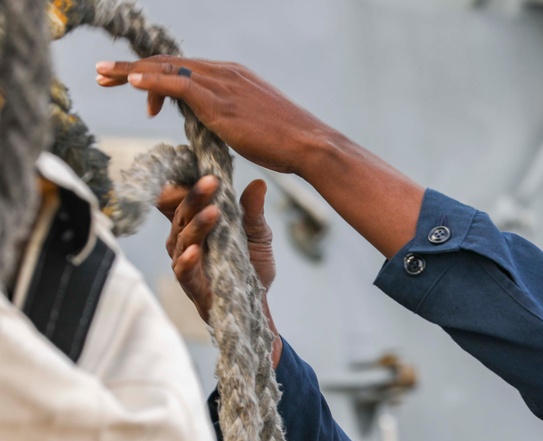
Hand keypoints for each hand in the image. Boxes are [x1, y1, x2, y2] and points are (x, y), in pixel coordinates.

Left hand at [98, 55, 424, 257]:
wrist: (310, 145)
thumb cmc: (289, 145)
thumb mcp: (255, 127)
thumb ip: (233, 123)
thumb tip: (222, 133)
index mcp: (232, 76)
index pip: (183, 68)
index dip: (153, 72)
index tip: (129, 82)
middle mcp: (224, 72)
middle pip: (168, 62)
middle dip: (132, 67)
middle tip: (102, 72)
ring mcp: (221, 83)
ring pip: (165, 68)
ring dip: (130, 71)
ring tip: (102, 75)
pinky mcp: (218, 100)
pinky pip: (175, 83)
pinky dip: (149, 80)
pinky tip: (129, 83)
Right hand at [158, 175, 282, 365]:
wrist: (256, 304)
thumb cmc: (251, 267)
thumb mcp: (258, 236)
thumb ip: (253, 213)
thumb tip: (259, 183)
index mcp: (200, 223)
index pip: (189, 199)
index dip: (195, 183)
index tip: (210, 169)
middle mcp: (186, 238)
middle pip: (184, 213)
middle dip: (197, 196)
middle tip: (212, 181)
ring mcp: (186, 261)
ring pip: (183, 237)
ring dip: (197, 224)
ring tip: (213, 212)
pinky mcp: (190, 284)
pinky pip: (183, 270)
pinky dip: (187, 260)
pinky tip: (194, 250)